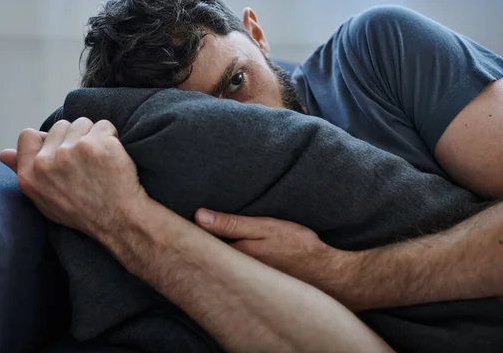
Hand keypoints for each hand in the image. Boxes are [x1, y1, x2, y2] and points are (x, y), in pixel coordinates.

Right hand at [0, 118, 147, 241]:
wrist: (119, 219)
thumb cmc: (83, 211)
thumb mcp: (45, 199)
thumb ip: (25, 173)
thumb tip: (4, 154)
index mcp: (30, 175)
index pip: (28, 135)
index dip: (48, 139)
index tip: (63, 151)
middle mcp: (47, 162)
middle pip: (59, 126)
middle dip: (74, 137)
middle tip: (87, 161)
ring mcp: (72, 150)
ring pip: (82, 123)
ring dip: (94, 135)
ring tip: (100, 160)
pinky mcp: (97, 143)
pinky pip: (104, 125)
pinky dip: (112, 137)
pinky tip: (114, 157)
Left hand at [195, 209, 360, 308]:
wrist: (330, 277)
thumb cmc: (299, 248)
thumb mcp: (265, 227)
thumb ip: (232, 223)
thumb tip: (198, 216)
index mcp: (233, 257)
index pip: (200, 247)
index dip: (189, 236)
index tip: (178, 226)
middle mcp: (234, 276)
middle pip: (206, 262)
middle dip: (196, 250)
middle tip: (185, 236)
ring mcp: (244, 286)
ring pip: (218, 272)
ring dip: (211, 260)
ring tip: (203, 249)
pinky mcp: (254, 292)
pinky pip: (232, 280)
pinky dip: (226, 272)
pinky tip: (229, 264)